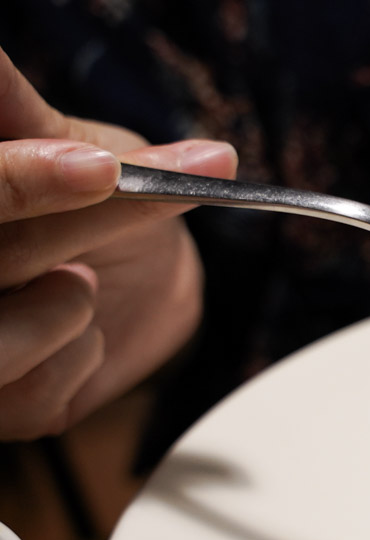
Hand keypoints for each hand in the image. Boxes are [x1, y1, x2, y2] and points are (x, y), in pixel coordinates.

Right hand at [0, 47, 237, 439]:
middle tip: (119, 191)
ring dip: (62, 312)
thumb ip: (22, 113)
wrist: (148, 278)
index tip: (97, 166)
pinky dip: (79, 356)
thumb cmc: (94, 195)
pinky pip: (31, 396)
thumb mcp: (67, 140)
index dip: (25, 183)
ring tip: (79, 285)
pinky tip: (78, 332)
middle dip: (74, 229)